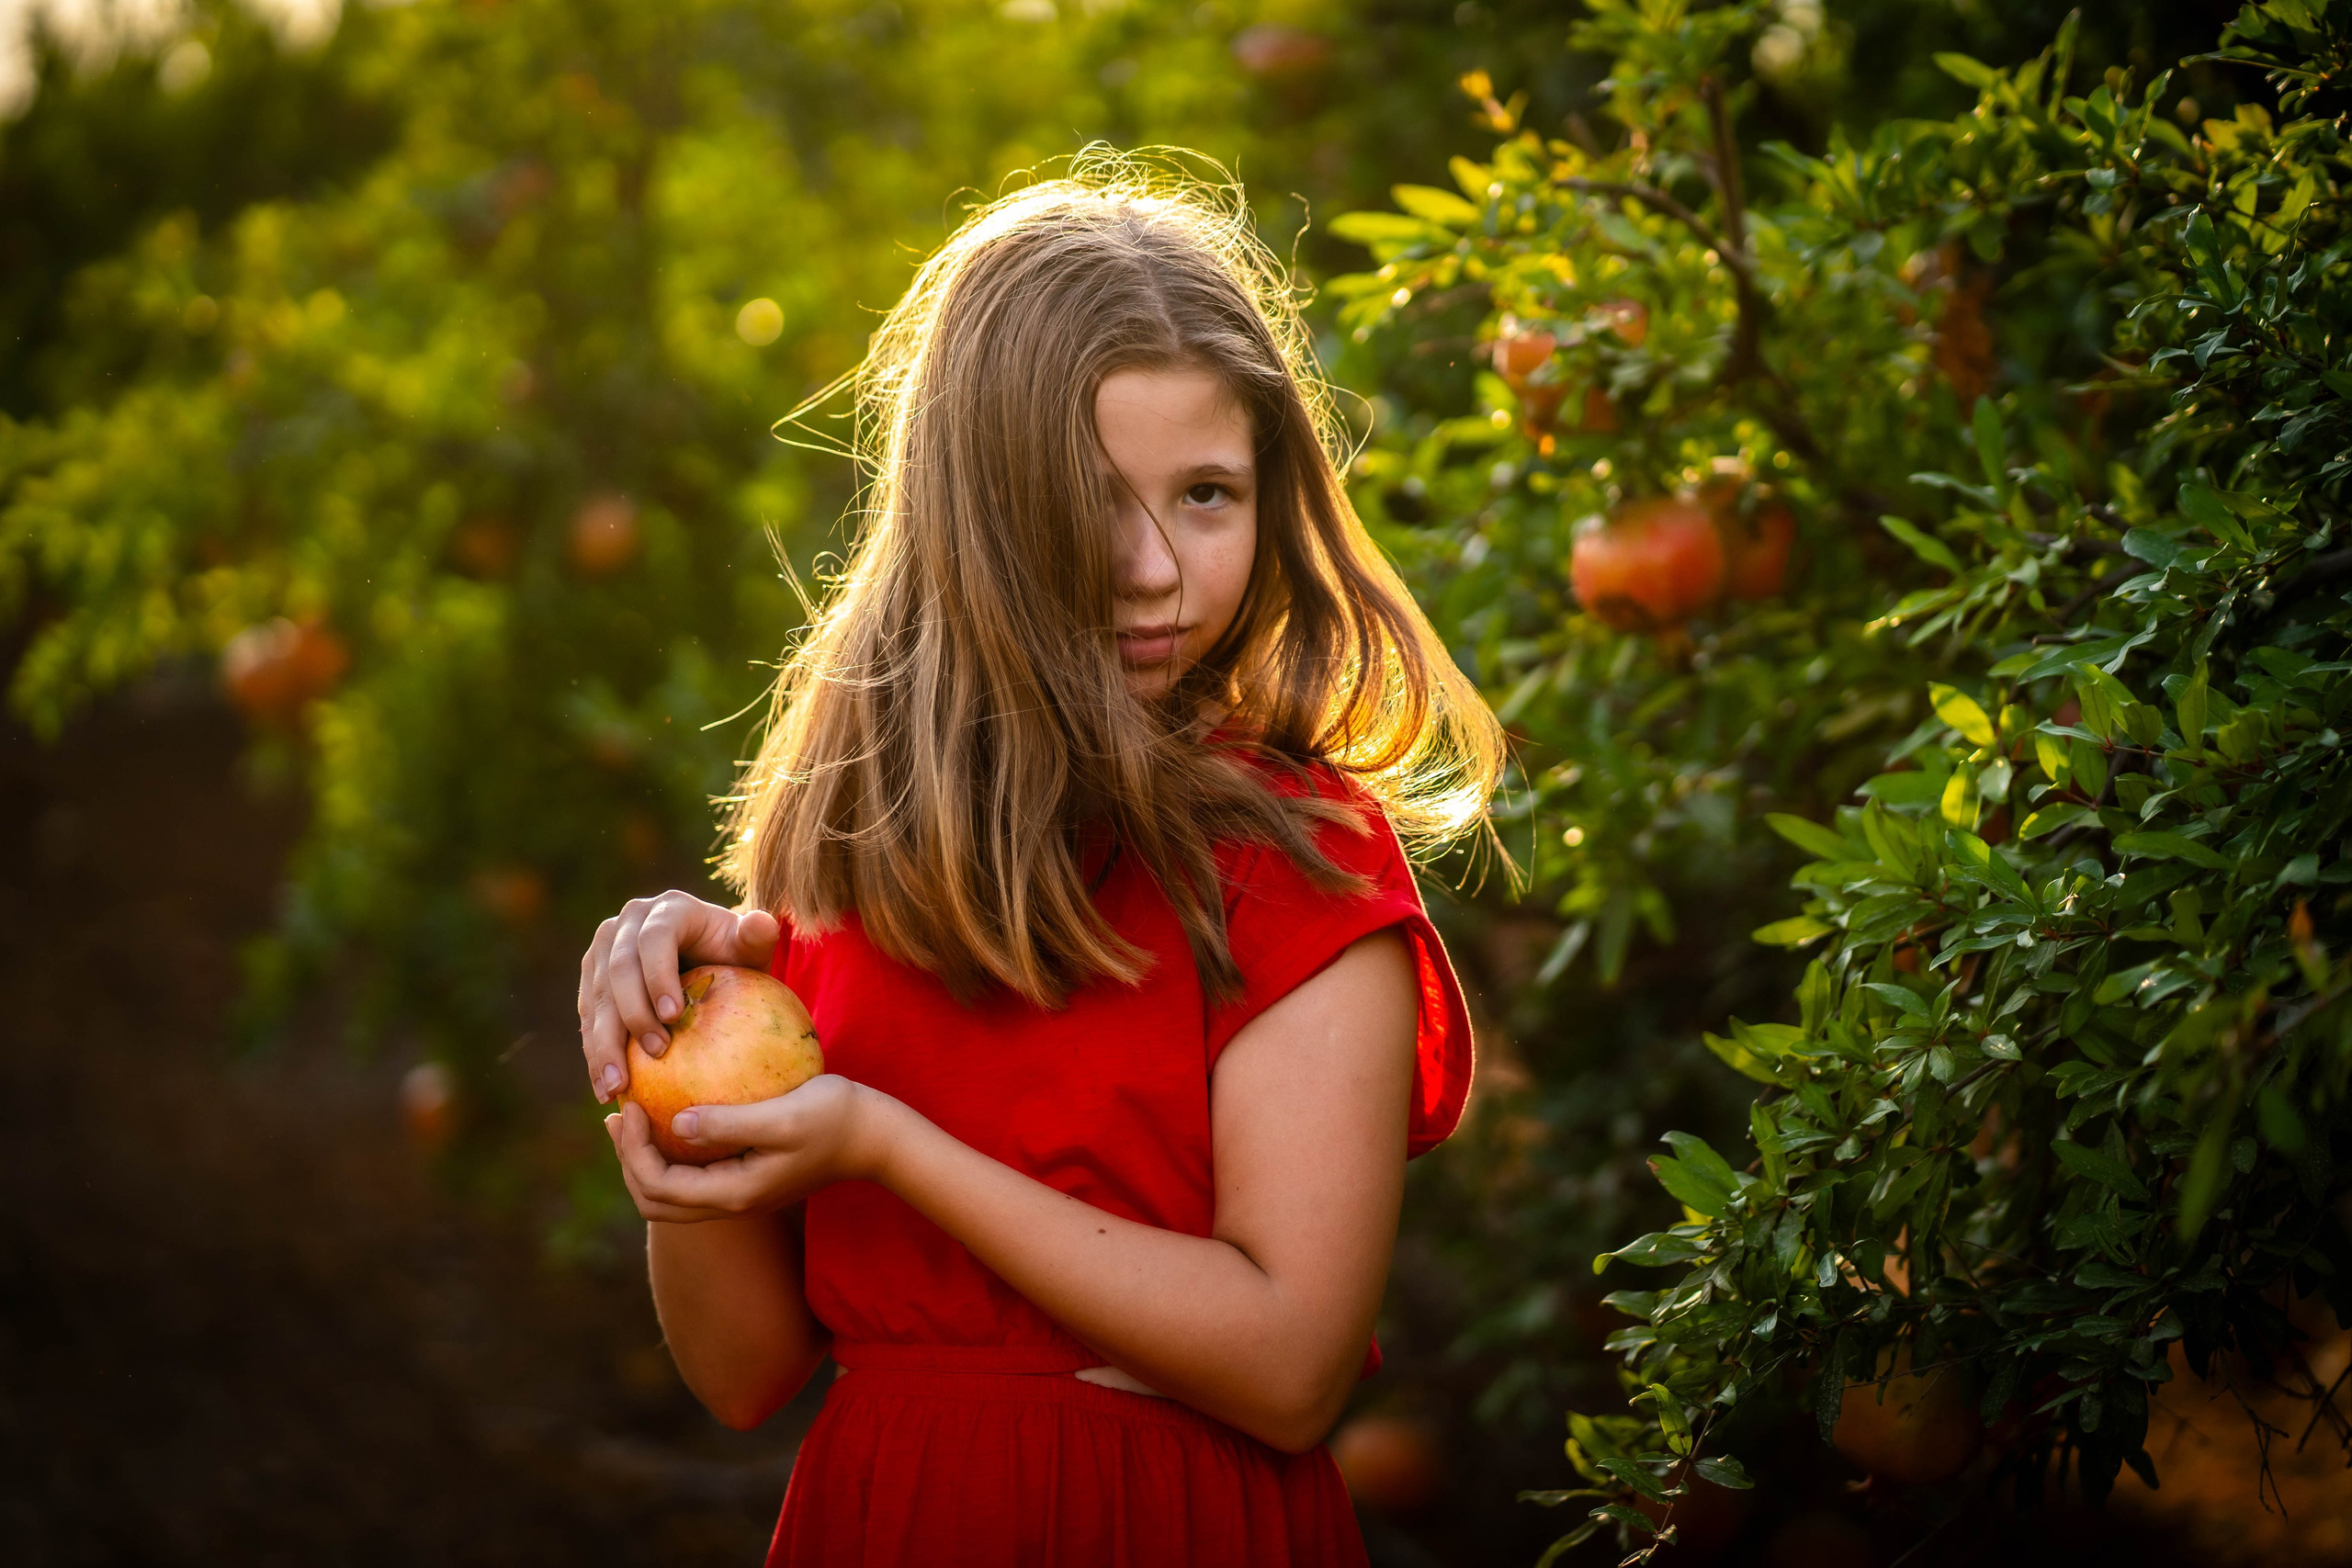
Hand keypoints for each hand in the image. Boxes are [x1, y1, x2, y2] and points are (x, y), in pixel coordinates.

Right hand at [579, 890, 779, 1102]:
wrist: (708, 965)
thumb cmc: (734, 957)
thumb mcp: (749, 948)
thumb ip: (757, 936)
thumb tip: (762, 922)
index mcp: (667, 909)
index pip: (655, 939)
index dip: (658, 975)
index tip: (673, 1016)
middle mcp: (627, 923)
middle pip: (619, 969)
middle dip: (633, 1014)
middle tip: (654, 1054)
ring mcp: (604, 951)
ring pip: (596, 997)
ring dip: (604, 1043)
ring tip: (617, 1087)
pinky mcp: (592, 981)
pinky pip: (588, 1018)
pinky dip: (596, 1053)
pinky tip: (606, 1088)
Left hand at [602, 1076, 896, 1222]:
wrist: (875, 1137)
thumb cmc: (835, 1118)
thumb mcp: (783, 1116)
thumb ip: (730, 1124)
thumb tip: (676, 1123)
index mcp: (735, 1193)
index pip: (660, 1188)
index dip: (632, 1152)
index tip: (632, 1106)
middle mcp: (732, 1202)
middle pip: (656, 1202)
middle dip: (628, 1162)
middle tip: (620, 1115)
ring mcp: (740, 1193)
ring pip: (672, 1194)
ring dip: (644, 1160)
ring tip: (633, 1117)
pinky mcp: (748, 1178)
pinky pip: (694, 1175)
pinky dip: (670, 1153)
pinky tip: (671, 1116)